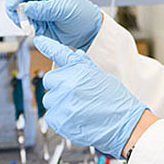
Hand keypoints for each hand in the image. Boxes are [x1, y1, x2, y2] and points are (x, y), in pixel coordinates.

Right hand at [5, 0, 101, 50]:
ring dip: (24, 21)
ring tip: (38, 27)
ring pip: (19, 12)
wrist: (88, 31)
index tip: (12, 5)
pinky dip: (28, 27)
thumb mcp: (64, 10)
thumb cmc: (82, 14)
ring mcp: (38, 9)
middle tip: (22, 20)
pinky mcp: (37, 21)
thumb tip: (26, 7)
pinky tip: (40, 30)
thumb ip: (45, 9)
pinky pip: (25, 23)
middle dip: (17, 10)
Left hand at [34, 36, 147, 157]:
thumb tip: (75, 54)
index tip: (40, 40)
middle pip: (50, 80)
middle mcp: (68, 83)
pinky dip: (60, 117)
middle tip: (75, 94)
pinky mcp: (57, 119)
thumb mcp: (103, 77)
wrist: (124, 123)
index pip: (60, 53)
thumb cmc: (117, 101)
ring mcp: (61, 101)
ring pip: (49, 99)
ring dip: (59, 103)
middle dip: (58, 85)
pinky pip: (51, 115)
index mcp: (80, 69)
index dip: (48, 46)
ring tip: (79, 108)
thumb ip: (85, 66)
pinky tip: (76, 118)